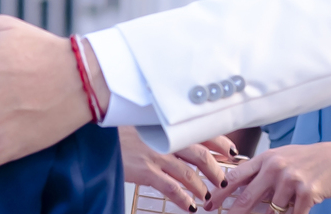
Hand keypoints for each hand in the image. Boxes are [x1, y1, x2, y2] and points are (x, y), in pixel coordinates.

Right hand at [122, 129, 237, 211]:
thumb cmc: (121, 134)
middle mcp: (166, 140)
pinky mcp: (146, 171)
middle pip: (201, 154)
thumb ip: (164, 132)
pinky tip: (189, 207)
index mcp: (168, 127)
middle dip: (216, 169)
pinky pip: (171, 188)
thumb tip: (183, 141)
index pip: (201, 131)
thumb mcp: (145, 125)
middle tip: (223, 181)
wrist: (99, 139)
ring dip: (202, 187)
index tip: (231, 151)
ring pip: (189, 173)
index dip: (219, 142)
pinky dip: (183, 199)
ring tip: (208, 197)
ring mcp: (157, 155)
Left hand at [205, 142, 330, 213]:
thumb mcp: (279, 158)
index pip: (236, 176)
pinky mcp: (307, 193)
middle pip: (247, 198)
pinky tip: (296, 209)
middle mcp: (276, 167)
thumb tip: (235, 185)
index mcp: (266, 158)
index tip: (209, 203)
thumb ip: (260, 171)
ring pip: (271, 212)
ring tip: (283, 204)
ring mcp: (291, 180)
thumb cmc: (303, 159)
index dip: (220, 191)